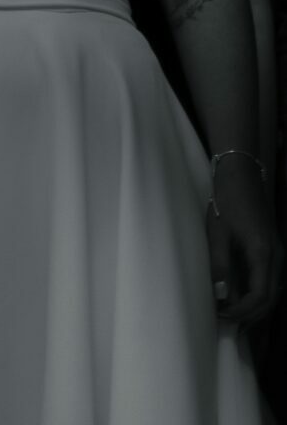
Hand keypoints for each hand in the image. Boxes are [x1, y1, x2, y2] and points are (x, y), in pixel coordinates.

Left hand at [207, 160, 279, 327]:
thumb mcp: (218, 232)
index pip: (260, 297)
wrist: (241, 174)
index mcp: (264, 254)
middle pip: (270, 300)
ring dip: (255, 309)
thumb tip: (220, 296)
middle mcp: (277, 259)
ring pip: (273, 293)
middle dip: (249, 316)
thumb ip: (220, 265)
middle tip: (224, 322)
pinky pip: (270, 282)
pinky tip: (242, 299)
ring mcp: (278, 255)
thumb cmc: (227, 200)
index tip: (221, 316)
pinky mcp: (273, 251)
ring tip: (231, 316)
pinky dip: (258, 296)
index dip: (242, 312)